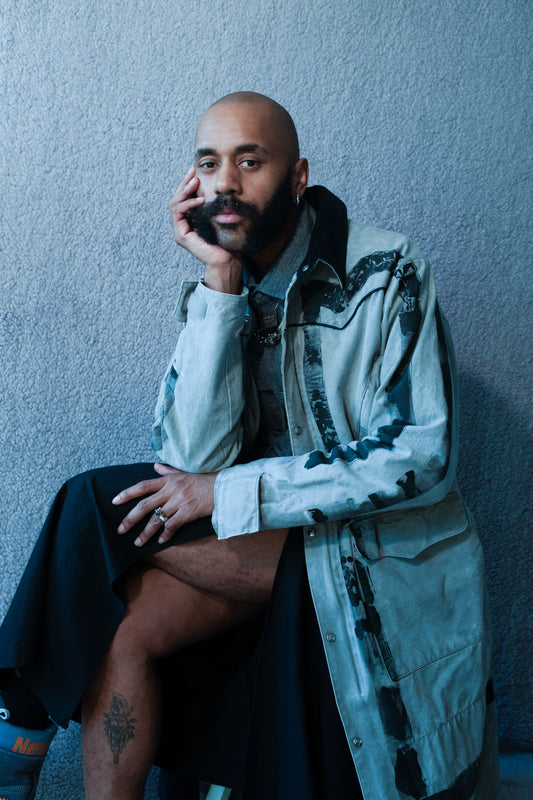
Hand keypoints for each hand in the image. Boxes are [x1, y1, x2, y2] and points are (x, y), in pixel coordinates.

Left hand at [113, 463, 216, 546]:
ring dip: (145, 532)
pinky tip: (160, 541)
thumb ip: (168, 471)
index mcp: (168, 480)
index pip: (142, 486)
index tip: (114, 501)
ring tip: (138, 543)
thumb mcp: (184, 474)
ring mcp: (179, 501)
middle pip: (145, 505)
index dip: (127, 493)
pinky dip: (165, 535)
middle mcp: (171, 490)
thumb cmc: (204, 481)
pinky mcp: (188, 512)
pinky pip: (172, 526)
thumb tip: (155, 466)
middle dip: (130, 518)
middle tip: (120, 529)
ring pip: (156, 519)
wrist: (223, 488)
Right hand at [169, 167, 241, 292]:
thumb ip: (212, 204)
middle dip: (184, 184)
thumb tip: (215, 187)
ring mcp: (180, 231)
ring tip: (194, 182)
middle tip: (192, 172)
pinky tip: (198, 199)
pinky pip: (178, 214)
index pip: (184, 199)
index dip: (187, 184)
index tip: (195, 172)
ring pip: (174, 204)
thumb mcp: (218, 216)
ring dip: (184, 191)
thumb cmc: (227, 240)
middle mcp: (182, 225)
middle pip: (177, 199)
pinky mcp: (181, 236)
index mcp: (190, 221)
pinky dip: (188, 204)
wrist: (228, 259)